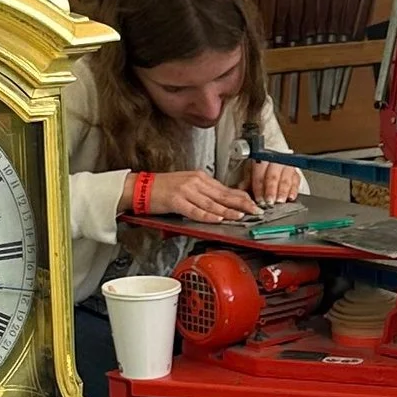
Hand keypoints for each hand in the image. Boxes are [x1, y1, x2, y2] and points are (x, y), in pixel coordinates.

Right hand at [131, 167, 255, 226]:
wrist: (142, 187)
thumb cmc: (164, 188)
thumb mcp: (188, 186)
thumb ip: (205, 193)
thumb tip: (223, 203)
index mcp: (200, 178)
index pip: (226, 188)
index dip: (242, 197)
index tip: (254, 203)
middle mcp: (195, 182)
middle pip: (223, 194)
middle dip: (241, 204)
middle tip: (255, 210)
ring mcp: (186, 191)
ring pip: (212, 203)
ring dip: (228, 211)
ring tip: (240, 216)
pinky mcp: (176, 201)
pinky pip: (195, 210)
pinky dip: (207, 215)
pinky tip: (217, 218)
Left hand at [247, 157, 308, 206]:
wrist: (272, 159)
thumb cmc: (259, 167)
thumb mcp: (250, 171)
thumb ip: (247, 181)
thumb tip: (241, 192)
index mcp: (261, 159)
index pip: (260, 174)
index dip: (259, 188)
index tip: (259, 199)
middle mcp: (275, 161)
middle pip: (273, 176)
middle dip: (271, 190)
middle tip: (269, 202)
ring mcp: (286, 166)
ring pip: (286, 179)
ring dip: (282, 191)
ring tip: (279, 201)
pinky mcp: (295, 173)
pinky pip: (296, 181)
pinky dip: (294, 190)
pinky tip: (290, 197)